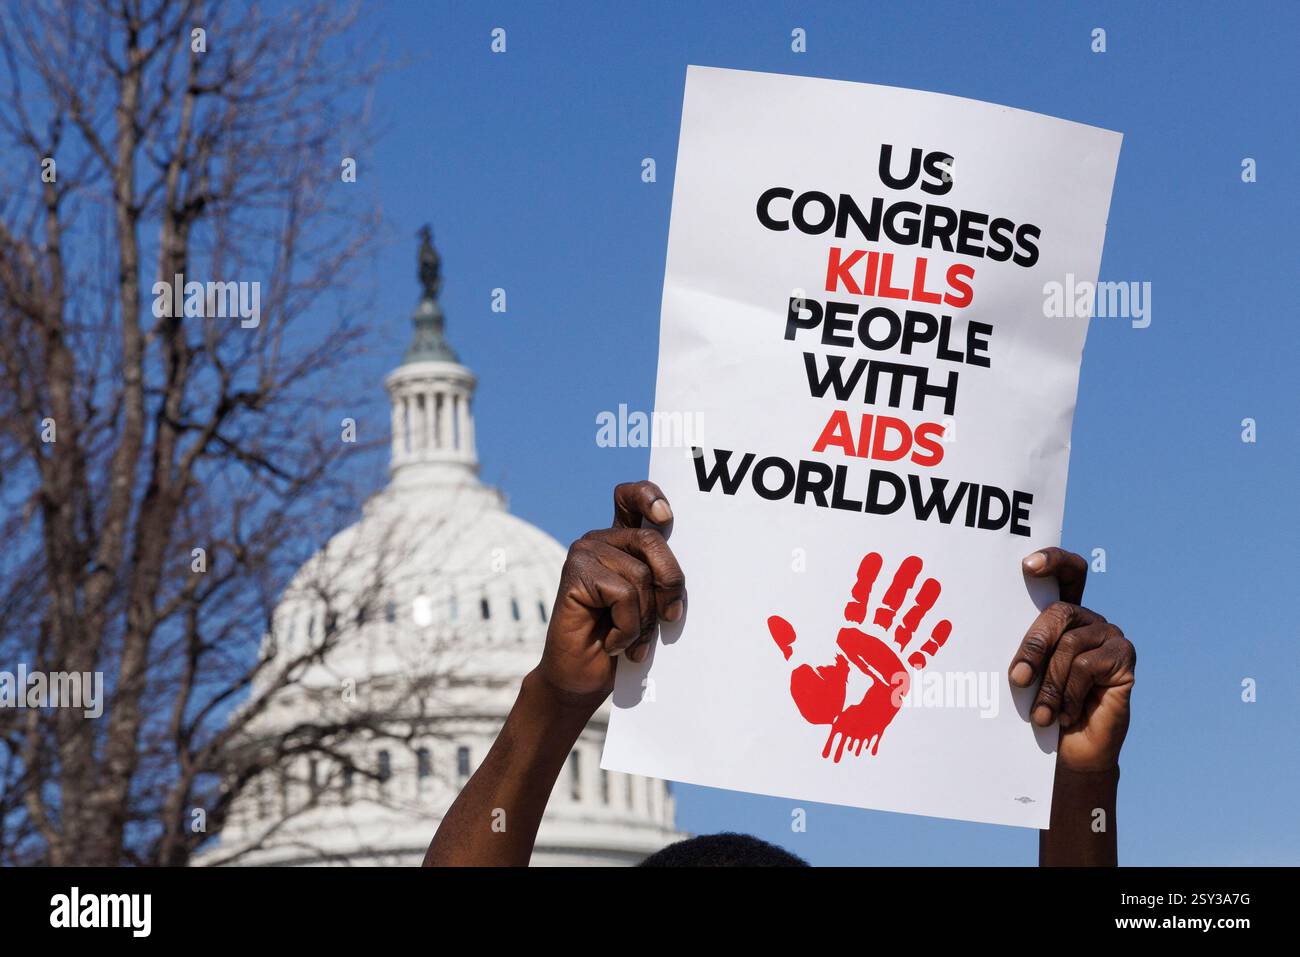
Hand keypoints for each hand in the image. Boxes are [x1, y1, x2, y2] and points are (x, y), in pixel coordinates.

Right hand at [536, 481, 685, 708]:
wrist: (583, 678)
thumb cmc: (623, 641)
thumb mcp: (651, 604)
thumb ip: (661, 577)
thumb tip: (686, 566)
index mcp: (622, 542)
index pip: (631, 497)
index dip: (649, 497)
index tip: (666, 517)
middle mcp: (601, 541)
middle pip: (651, 540)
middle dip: (670, 582)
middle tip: (670, 618)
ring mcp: (584, 554)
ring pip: (640, 575)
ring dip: (645, 618)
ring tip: (632, 640)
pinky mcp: (574, 574)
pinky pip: (623, 594)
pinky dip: (627, 628)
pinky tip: (613, 643)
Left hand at [767, 550, 952, 761]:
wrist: (836, 729)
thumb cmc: (817, 700)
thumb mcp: (800, 669)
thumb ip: (791, 643)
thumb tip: (772, 620)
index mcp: (847, 635)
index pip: (858, 600)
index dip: (866, 579)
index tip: (875, 557)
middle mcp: (870, 641)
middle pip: (888, 605)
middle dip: (900, 583)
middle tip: (913, 561)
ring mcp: (887, 656)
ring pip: (908, 624)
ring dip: (921, 605)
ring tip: (934, 584)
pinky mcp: (901, 675)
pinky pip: (921, 654)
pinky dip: (933, 640)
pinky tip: (945, 624)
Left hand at [1011, 548, 1135, 771]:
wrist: (1070, 752)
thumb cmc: (1039, 708)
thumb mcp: (1025, 675)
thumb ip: (1019, 648)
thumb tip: (985, 631)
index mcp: (1062, 615)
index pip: (1066, 572)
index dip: (1053, 560)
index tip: (1027, 566)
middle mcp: (1088, 619)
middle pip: (1058, 611)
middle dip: (1033, 646)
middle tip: (1017, 680)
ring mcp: (1110, 636)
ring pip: (1070, 644)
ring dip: (1049, 683)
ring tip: (1040, 714)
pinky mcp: (1125, 659)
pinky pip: (1088, 665)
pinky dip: (1069, 692)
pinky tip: (1064, 714)